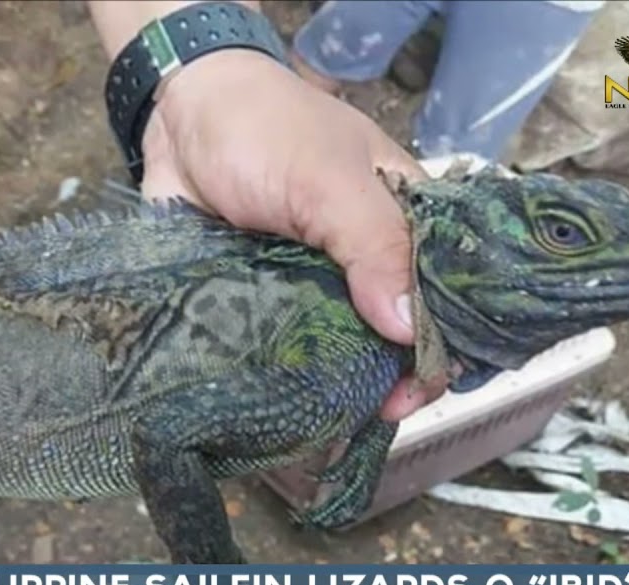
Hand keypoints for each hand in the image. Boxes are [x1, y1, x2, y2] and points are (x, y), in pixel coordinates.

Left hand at [138, 49, 443, 420]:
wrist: (180, 115)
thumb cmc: (264, 130)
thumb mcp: (327, 181)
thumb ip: (373, 245)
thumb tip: (408, 330)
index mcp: (407, 221)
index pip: (449, 296)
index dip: (442, 345)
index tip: (414, 390)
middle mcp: (369, 258)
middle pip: (398, 333)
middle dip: (392, 378)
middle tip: (371, 412)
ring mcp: (319, 282)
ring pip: (344, 347)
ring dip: (340, 386)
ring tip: (328, 426)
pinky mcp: (271, 297)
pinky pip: (288, 347)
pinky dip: (290, 377)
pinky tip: (287, 411)